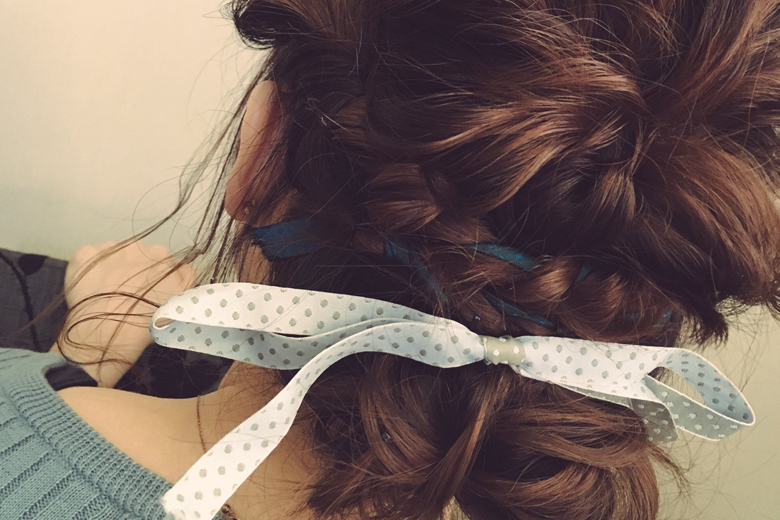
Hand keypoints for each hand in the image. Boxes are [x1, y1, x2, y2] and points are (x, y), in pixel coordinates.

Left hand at [51, 240, 196, 386]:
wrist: (107, 332)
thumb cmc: (148, 321)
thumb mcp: (181, 300)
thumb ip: (186, 278)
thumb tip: (182, 269)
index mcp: (162, 255)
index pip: (161, 261)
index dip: (156, 277)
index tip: (150, 293)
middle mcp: (137, 245)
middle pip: (137, 255)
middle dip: (134, 270)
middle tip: (129, 295)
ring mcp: (109, 248)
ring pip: (112, 255)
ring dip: (112, 268)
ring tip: (107, 294)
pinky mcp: (85, 254)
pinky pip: (88, 258)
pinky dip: (89, 269)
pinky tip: (90, 287)